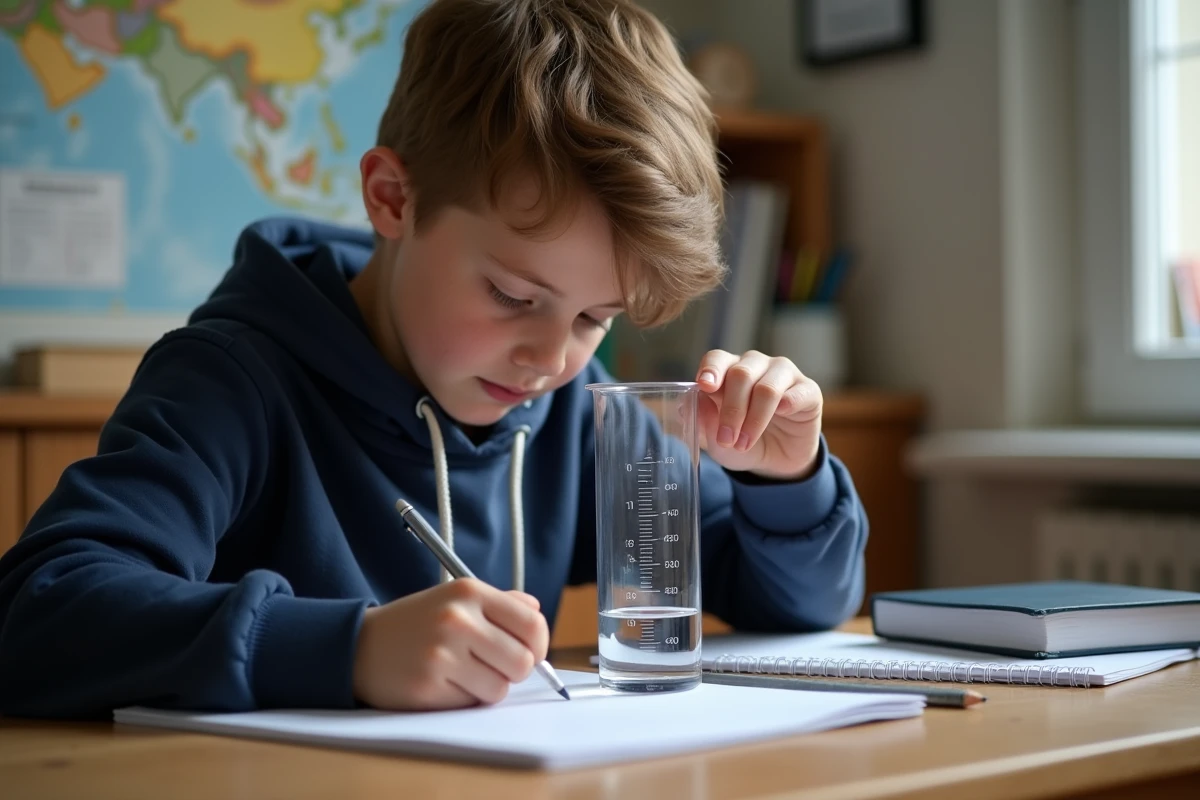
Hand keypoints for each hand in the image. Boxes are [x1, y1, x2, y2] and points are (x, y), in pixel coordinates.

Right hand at [352, 578, 548, 710]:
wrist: (359, 645)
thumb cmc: (417, 623)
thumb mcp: (456, 598)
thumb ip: (501, 603)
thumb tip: (536, 612)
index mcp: (469, 592)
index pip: (532, 625)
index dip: (539, 646)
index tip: (530, 653)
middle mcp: (457, 619)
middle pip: (523, 662)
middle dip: (513, 671)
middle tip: (493, 666)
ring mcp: (442, 653)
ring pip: (500, 688)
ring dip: (488, 686)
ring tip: (463, 673)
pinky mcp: (428, 686)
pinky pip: (471, 703)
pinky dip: (463, 698)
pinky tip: (443, 682)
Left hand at [695, 350, 822, 480]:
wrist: (774, 463)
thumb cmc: (741, 443)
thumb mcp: (715, 440)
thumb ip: (701, 422)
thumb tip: (685, 407)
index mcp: (729, 370)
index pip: (717, 359)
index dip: (711, 370)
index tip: (705, 387)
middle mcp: (756, 366)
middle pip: (741, 374)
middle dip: (731, 410)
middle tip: (726, 439)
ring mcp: (784, 375)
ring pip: (767, 387)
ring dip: (754, 419)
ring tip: (744, 443)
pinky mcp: (808, 390)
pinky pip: (798, 392)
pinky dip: (788, 404)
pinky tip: (782, 416)